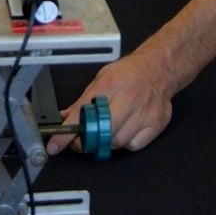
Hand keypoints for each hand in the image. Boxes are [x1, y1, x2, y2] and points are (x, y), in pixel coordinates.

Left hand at [46, 52, 172, 154]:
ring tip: (110, 128)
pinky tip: (127, 129)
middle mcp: (128, 98)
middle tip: (85, 139)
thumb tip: (66, 116)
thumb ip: (84, 100)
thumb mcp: (103, 78)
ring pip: (118, 142)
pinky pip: (134, 145)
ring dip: (108, 140)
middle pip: (103, 131)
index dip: (67, 132)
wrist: (159, 69)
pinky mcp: (155, 123)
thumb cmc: (131, 72)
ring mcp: (144, 112)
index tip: (56, 145)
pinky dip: (127, 143)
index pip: (83, 112)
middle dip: (89, 139)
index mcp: (111, 84)